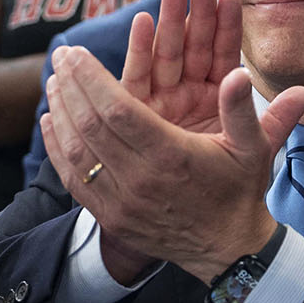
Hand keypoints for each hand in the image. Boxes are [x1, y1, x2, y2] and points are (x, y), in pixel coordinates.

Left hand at [40, 22, 303, 283]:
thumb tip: (239, 73)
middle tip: (60, 55)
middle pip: (90, 125)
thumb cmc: (239, 190)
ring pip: (75, 152)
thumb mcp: (253, 148)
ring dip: (60, 112)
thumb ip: (242, 108)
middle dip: (71, 86)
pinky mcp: (111, 219)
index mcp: (172, 156)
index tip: (77, 53)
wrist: (228, 250)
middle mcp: (140, 181)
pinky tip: (50, 122)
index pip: (117, 110)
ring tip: (53, 82)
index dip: (92, 78)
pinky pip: (73, 180)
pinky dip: (56, 148)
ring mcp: (122, 204)